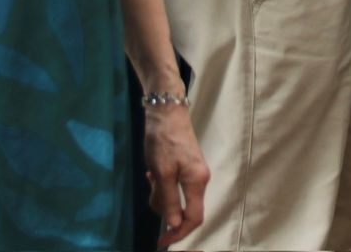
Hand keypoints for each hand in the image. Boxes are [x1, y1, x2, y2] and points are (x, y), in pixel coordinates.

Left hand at [144, 101, 209, 246]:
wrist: (166, 111)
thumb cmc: (164, 141)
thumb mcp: (162, 173)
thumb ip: (169, 200)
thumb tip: (174, 224)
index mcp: (197, 182)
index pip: (194, 218)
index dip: (179, 233)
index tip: (161, 241)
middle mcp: (200, 179)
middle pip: (184, 209)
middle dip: (165, 209)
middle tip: (150, 194)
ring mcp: (194, 172)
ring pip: (176, 197)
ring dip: (161, 195)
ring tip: (150, 178)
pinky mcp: (186, 165)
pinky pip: (174, 185)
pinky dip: (162, 185)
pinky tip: (152, 173)